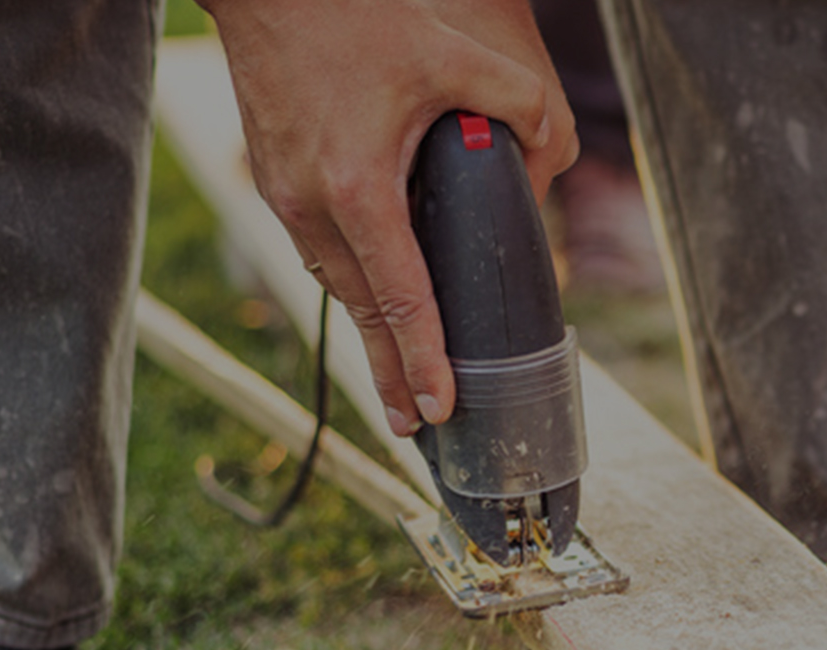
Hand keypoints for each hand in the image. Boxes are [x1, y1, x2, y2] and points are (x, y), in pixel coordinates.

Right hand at [202, 0, 577, 436]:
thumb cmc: (353, 20)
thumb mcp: (452, 55)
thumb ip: (519, 103)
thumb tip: (552, 147)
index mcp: (357, 187)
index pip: (400, 296)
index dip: (421, 358)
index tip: (437, 407)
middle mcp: (312, 206)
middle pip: (360, 314)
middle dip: (388, 376)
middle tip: (414, 430)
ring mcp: (285, 200)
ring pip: (335, 288)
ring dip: (366, 338)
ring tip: (394, 384)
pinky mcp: (273, 186)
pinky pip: (319, 256)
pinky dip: (348, 291)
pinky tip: (371, 309)